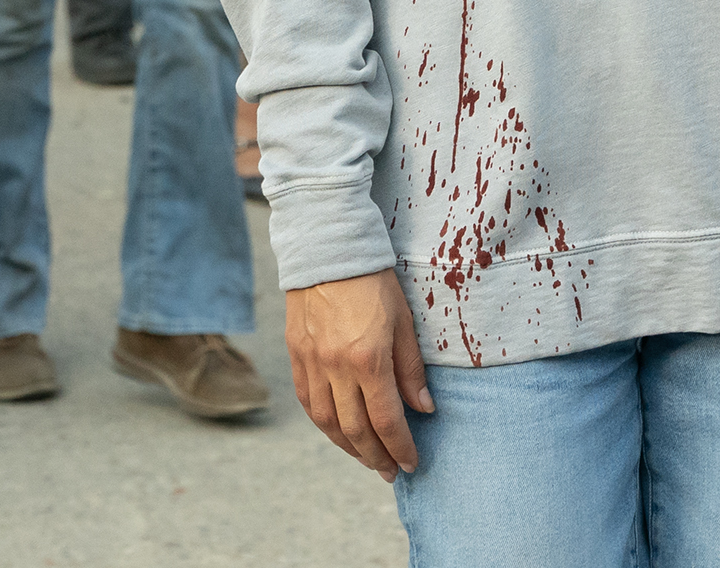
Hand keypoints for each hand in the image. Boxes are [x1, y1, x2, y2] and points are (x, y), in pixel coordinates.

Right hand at [285, 270, 431, 480]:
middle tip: (390, 471)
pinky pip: (307, 401)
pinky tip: (337, 431)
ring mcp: (311, 362)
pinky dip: (323, 423)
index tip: (411, 463)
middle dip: (376, 457)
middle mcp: (336, 367)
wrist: (327, 247)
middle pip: (355, 430)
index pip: (386, 420)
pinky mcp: (296, 354)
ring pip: (327, 423)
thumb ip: (411, 369)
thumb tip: (423, 408)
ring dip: (348, 447)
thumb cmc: (373, 280)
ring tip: (366, 457)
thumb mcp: (403, 321)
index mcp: (368, 359)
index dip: (400, 447)